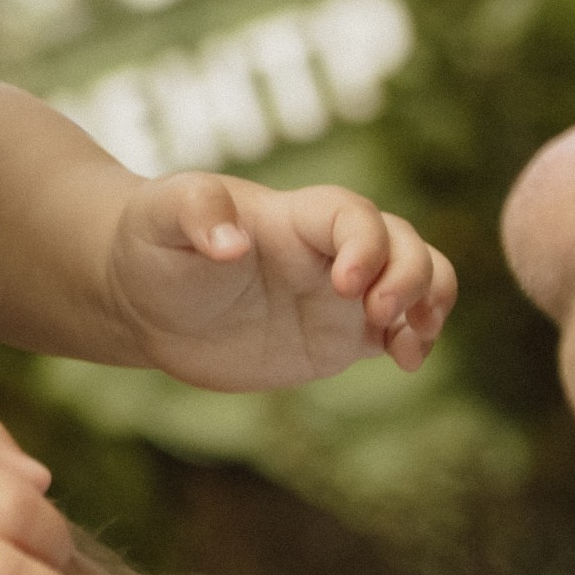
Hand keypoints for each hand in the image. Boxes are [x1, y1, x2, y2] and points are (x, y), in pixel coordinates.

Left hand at [107, 172, 455, 386]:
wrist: (142, 298)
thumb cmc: (152, 242)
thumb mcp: (161, 216)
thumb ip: (196, 214)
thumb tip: (232, 244)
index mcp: (293, 216)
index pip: (354, 216)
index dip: (366, 244)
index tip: (346, 284)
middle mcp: (327, 251)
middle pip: (403, 243)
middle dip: (412, 274)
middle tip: (377, 314)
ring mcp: (339, 295)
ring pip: (417, 281)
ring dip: (431, 302)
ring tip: (409, 342)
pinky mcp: (337, 338)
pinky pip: (398, 332)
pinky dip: (417, 341)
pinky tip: (405, 359)